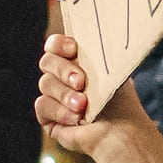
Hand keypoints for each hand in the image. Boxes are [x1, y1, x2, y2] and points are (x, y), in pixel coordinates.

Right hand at [35, 33, 162, 162]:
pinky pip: (42, 105)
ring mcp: (54, 96)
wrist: (120, 133)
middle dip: (64, 70)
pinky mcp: (48, 116)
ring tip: (83, 105)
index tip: (72, 49)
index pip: (56, 44)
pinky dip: (60, 111)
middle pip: (47, 61)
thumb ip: (95, 54)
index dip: (58, 44)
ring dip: (65, 94)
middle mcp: (63, 77)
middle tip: (81, 82)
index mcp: (77, 61)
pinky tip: (76, 119)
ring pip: (45, 83)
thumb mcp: (110, 71)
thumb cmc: (120, 102)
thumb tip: (92, 29)